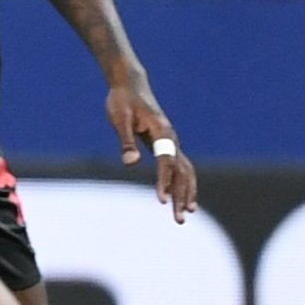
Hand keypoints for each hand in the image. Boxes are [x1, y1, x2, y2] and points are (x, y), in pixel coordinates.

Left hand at [105, 73, 195, 218]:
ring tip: (184, 215)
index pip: (166, 161)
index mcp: (161, 131)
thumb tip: (130, 164)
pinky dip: (183, 185)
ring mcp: (171, 142)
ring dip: (185, 193)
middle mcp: (171, 138)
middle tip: (179, 219)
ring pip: (185, 172)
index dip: (164, 181)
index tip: (161, 200)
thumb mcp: (119, 118)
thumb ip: (126, 141)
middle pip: (182, 171)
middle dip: (181, 196)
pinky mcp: (166, 145)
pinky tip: (181, 200)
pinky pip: (179, 168)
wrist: (130, 85)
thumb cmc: (122, 101)